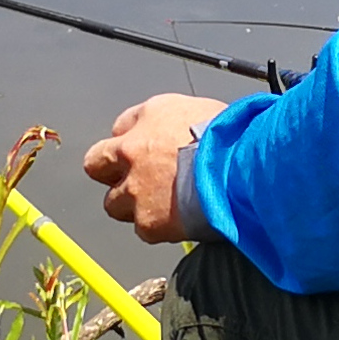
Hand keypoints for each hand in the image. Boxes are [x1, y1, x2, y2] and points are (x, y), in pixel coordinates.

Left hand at [83, 94, 228, 244]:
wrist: (242, 170)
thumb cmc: (237, 138)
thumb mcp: (210, 111)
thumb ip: (184, 124)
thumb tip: (186, 135)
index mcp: (152, 114)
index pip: (122, 125)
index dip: (135, 141)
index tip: (147, 150)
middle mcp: (133, 148)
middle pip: (96, 162)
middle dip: (111, 172)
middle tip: (135, 179)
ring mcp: (136, 187)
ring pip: (113, 203)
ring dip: (132, 205)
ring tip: (162, 206)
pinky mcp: (146, 220)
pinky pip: (143, 228)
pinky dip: (159, 227)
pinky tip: (180, 221)